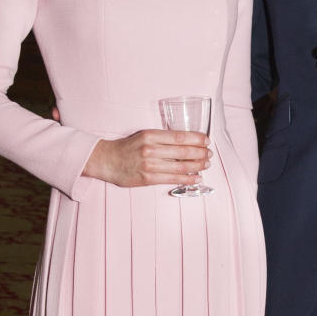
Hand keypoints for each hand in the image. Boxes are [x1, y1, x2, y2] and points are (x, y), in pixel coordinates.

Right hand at [82, 129, 210, 187]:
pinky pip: (173, 179)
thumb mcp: (144, 136)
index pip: (180, 136)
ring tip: (206, 165)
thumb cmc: (126, 148)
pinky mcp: (148, 179)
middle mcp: (151, 149)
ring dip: (197, 166)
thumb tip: (186, 142)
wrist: (107, 160)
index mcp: (151, 135)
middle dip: (201, 153)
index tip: (207, 141)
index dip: (197, 139)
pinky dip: (187, 179)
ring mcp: (150, 165)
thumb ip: (162, 138)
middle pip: (184, 152)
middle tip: (209, 154)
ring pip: (181, 167)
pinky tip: (196, 177)